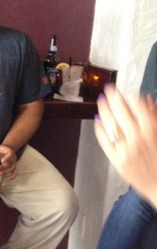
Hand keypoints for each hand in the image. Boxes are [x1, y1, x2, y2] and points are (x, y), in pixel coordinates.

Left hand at [0, 144, 17, 179]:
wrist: (7, 151)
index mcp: (9, 152)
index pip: (9, 156)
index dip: (6, 159)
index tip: (1, 161)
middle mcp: (13, 158)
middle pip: (10, 164)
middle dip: (3, 168)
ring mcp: (14, 164)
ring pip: (12, 169)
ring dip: (6, 172)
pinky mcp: (14, 168)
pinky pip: (14, 173)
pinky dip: (11, 176)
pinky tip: (6, 178)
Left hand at [95, 84, 156, 207]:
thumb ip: (156, 118)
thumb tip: (148, 101)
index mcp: (152, 132)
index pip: (139, 107)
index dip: (133, 98)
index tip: (129, 92)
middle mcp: (137, 139)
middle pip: (122, 112)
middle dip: (115, 98)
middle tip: (110, 88)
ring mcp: (125, 149)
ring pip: (111, 125)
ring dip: (104, 110)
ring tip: (101, 100)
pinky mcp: (116, 160)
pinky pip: (105, 141)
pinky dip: (100, 130)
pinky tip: (98, 121)